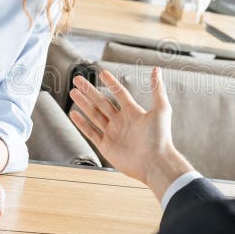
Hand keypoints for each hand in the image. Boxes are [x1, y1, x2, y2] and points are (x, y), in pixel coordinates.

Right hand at [70, 68, 190, 192]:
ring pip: (94, 115)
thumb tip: (156, 70)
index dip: (111, 82)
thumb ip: (157, 89)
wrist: (155, 163)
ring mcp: (113, 134)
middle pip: (102, 102)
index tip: (102, 72)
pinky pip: (91, 133)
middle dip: (89, 91)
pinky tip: (74, 114)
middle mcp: (121, 122)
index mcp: (133, 112)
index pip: (119, 93)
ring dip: (83, 103)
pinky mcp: (106, 146)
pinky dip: (82, 124)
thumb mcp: (161, 109)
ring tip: (73, 92)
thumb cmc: (161, 138)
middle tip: (77, 79)